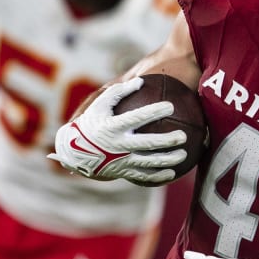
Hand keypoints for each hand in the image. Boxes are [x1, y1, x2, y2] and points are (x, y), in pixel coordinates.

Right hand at [48, 77, 186, 184]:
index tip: (170, 106)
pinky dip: (158, 177)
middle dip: (168, 140)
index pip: (137, 118)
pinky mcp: (123, 172)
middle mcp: (119, 145)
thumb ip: (119, 92)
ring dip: (168, 159)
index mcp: (113, 127)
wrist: (74, 152)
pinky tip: (172, 173)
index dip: (154, 111)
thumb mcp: (99, 105)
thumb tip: (141, 81)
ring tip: (184, 155)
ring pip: (149, 162)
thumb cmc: (91, 123)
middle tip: (183, 136)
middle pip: (148, 143)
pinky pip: (143, 177)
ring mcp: (121, 161)